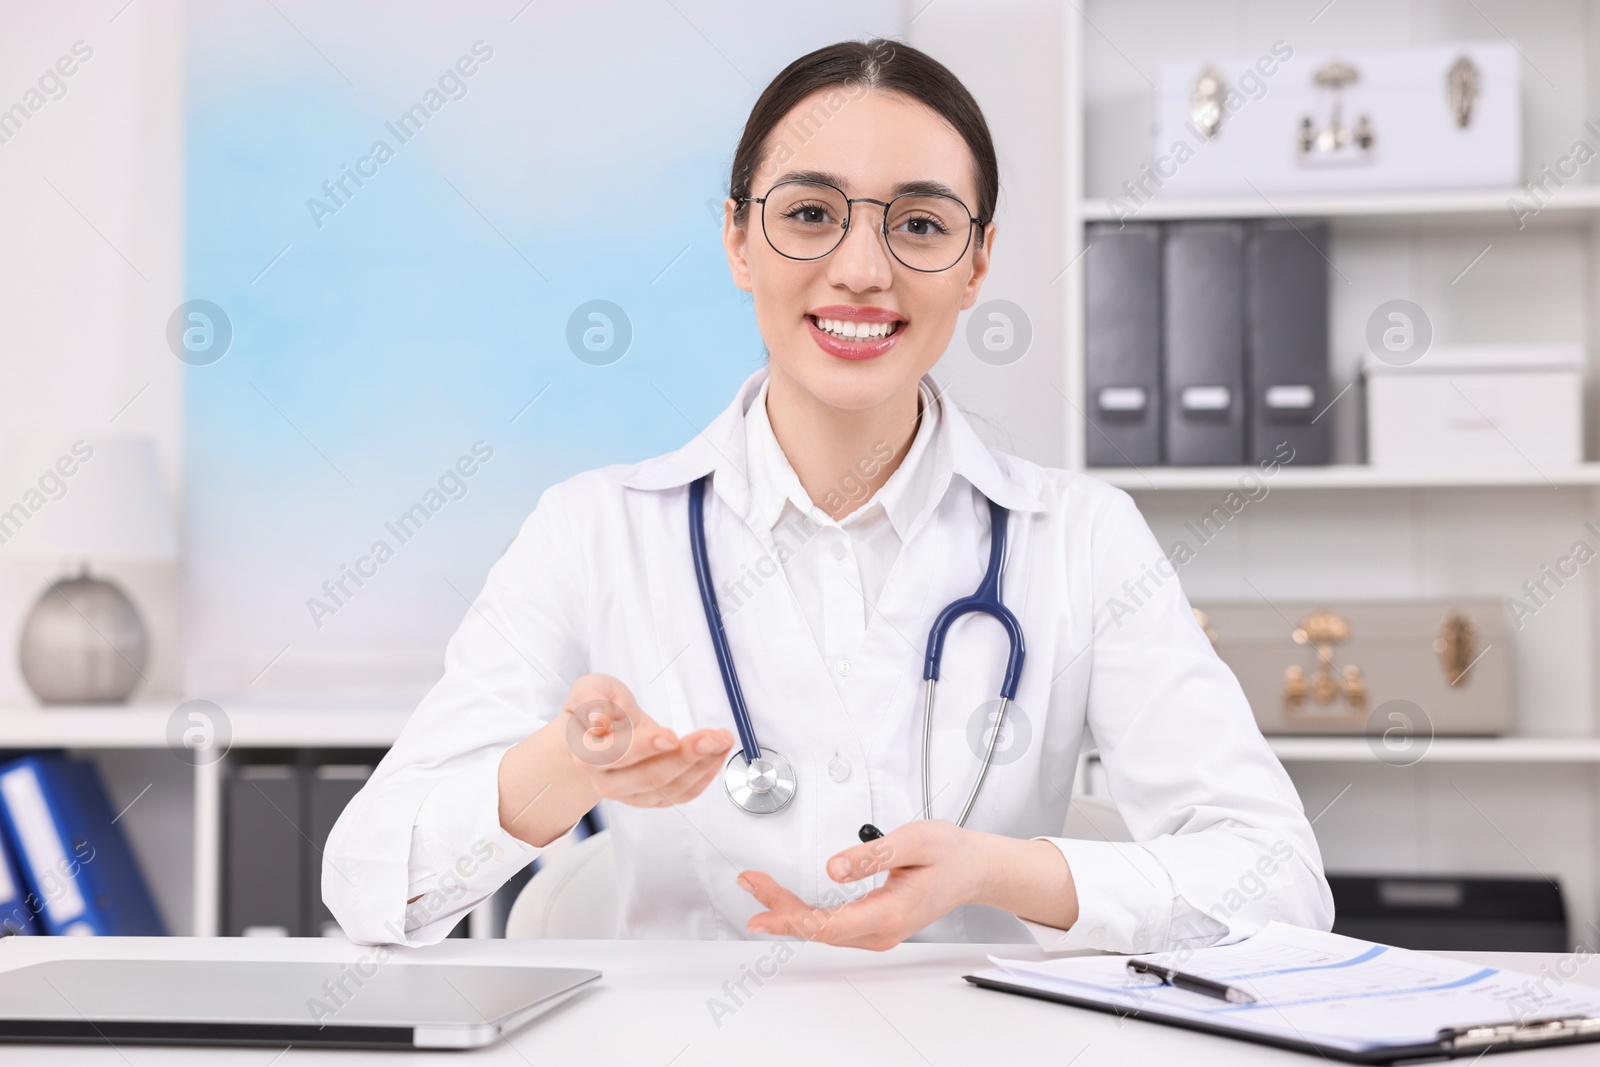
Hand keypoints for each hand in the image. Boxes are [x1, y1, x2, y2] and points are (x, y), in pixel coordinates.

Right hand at [560, 674, 734, 808]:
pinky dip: (706, 774)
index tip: (670, 736)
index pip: (615, 755)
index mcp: (587, 755)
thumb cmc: (599, 708)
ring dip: (703, 764)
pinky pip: (683, 793)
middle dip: (686, 757)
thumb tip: (598, 720)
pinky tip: (718, 753)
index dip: (645, 747)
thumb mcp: (591, 689)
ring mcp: (631, 794)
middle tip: (711, 738)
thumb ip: (590, 700)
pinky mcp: (653, 798)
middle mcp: (608, 781)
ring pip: (671, 788)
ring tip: (722, 739)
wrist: (601, 732)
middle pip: (649, 777)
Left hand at [737, 820, 987, 950]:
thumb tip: (833, 867)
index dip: (790, 919)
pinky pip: (834, 926)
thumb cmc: (950, 853)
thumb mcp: (914, 841)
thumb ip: (871, 855)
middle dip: (780, 908)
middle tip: (751, 884)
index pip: (828, 925)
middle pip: (819, 930)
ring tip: (761, 888)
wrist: (974, 869)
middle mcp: (882, 930)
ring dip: (790, 911)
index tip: (760, 912)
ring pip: (824, 930)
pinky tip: (790, 904)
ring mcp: (879, 932)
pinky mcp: (877, 925)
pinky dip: (807, 914)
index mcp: (890, 913)